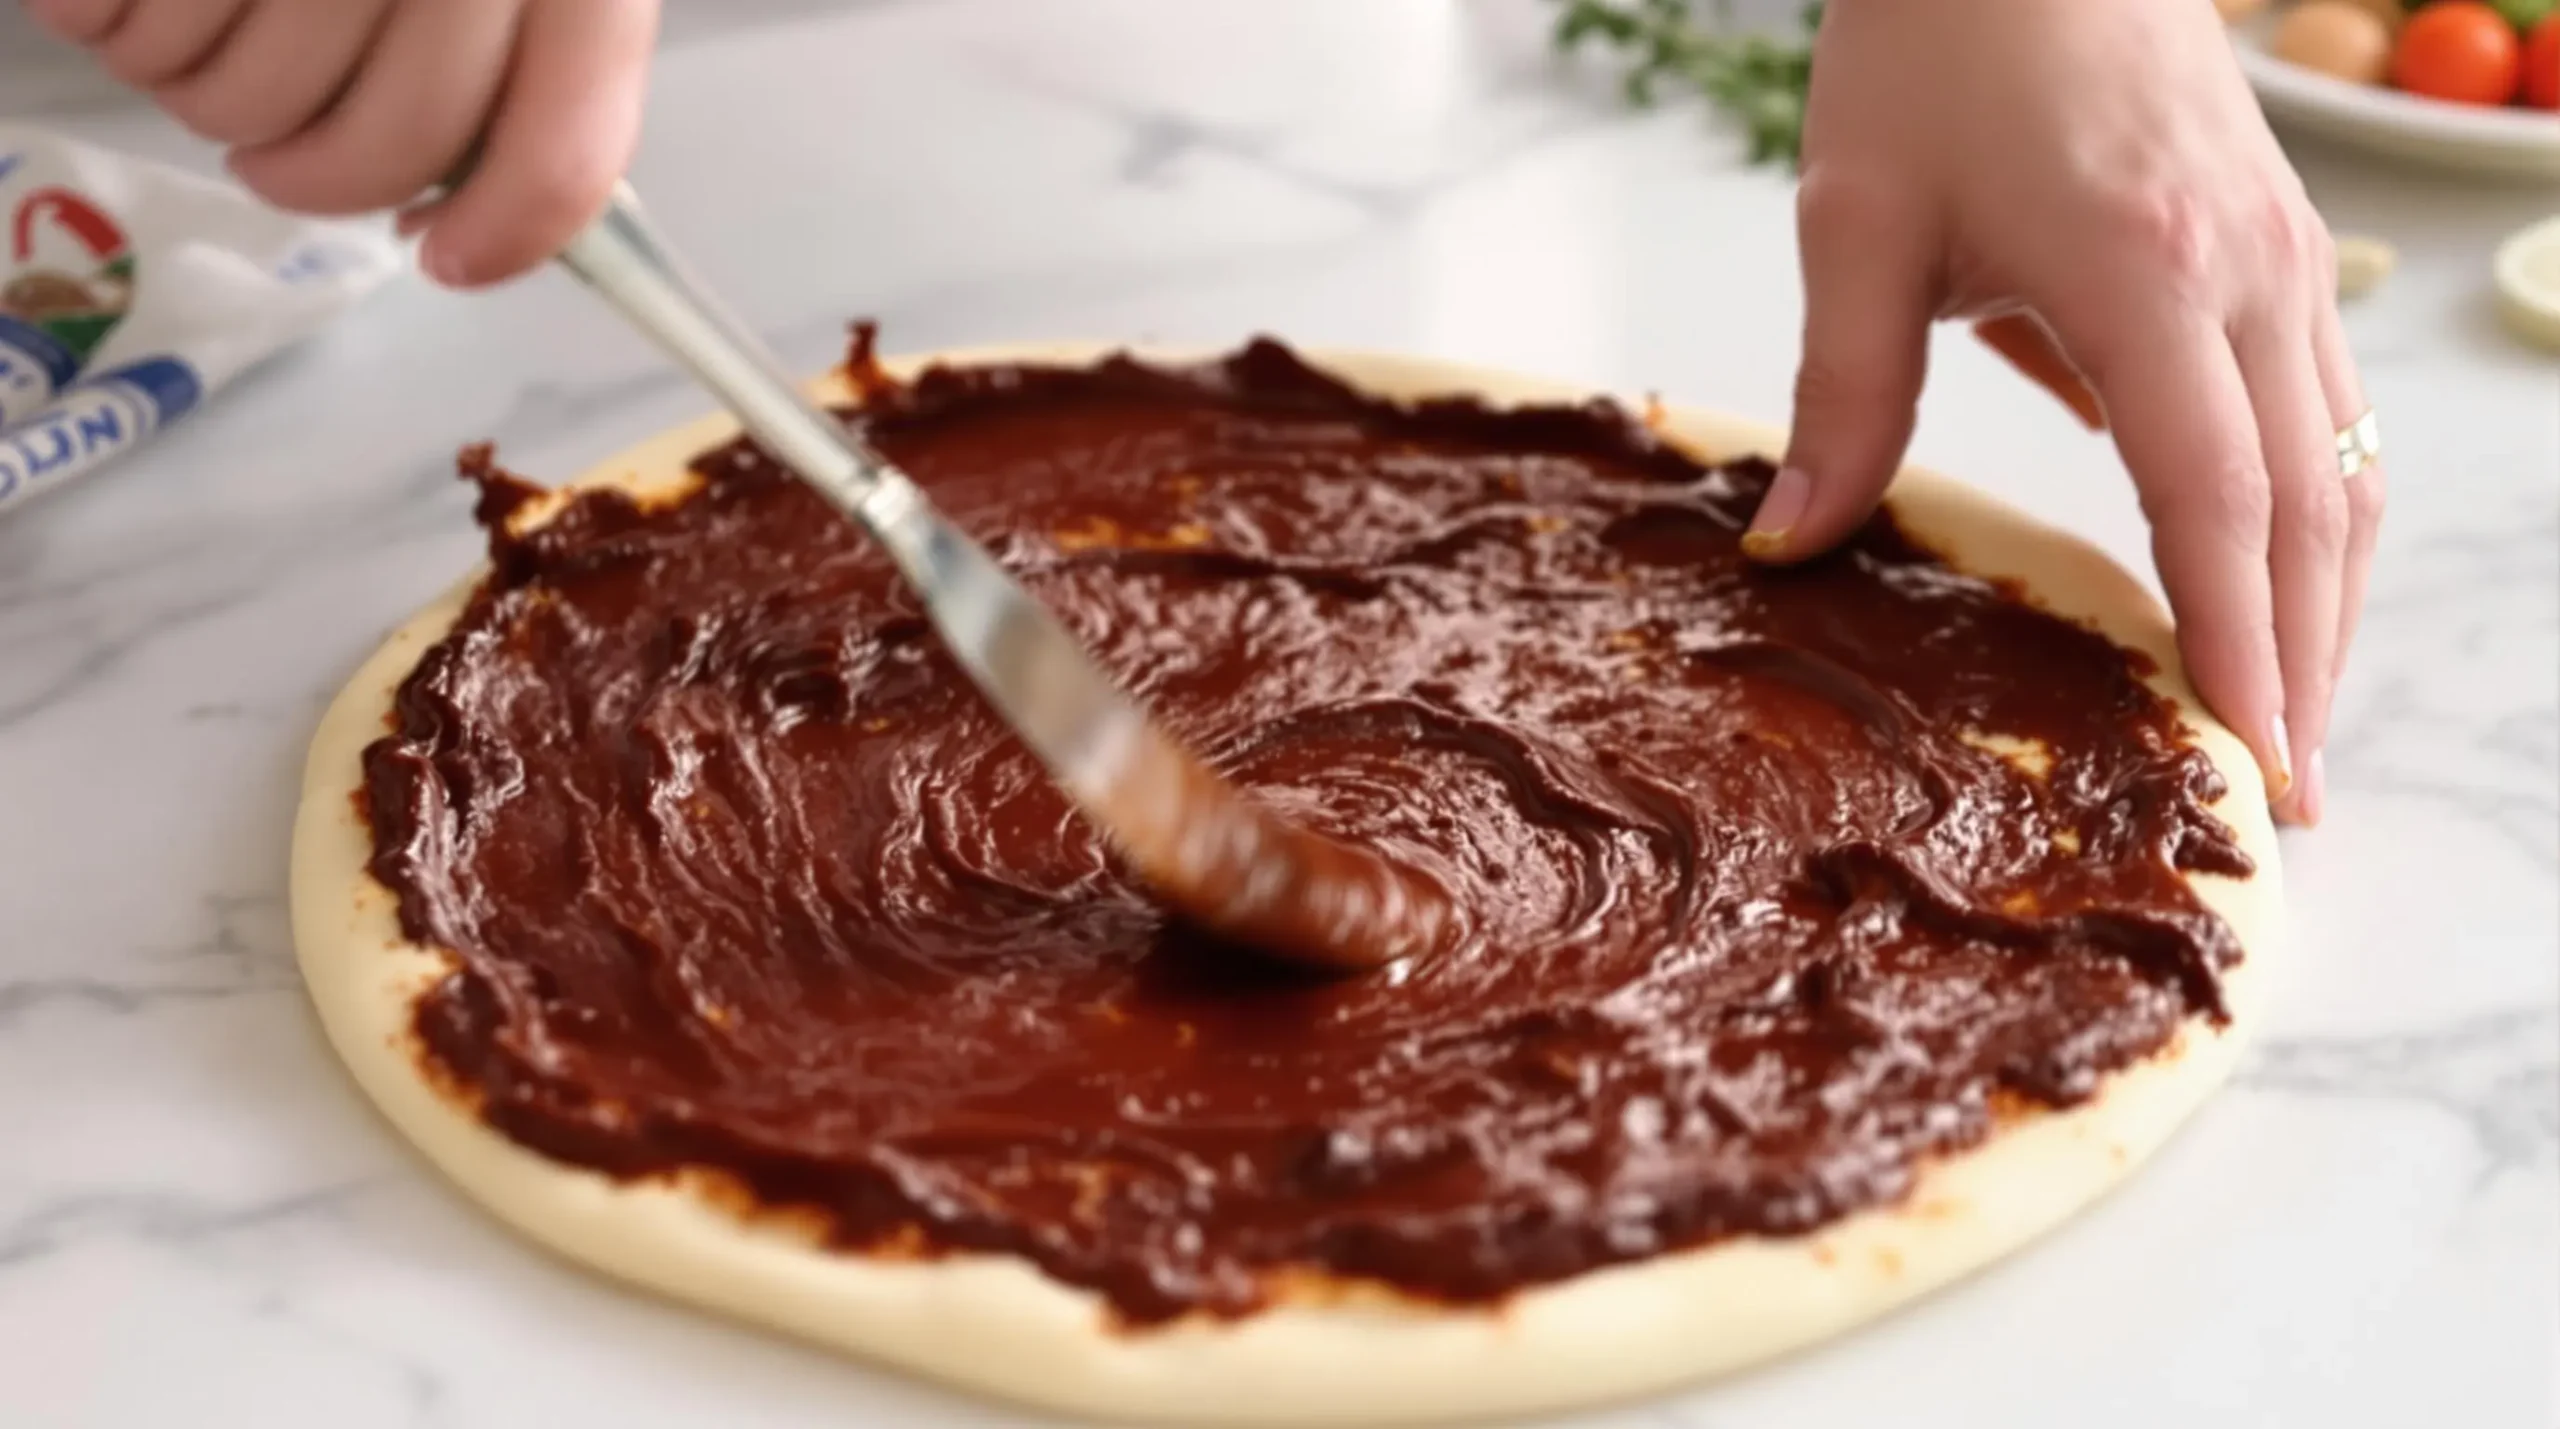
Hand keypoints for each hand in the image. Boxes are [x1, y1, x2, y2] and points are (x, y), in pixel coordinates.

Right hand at [24, 0, 660, 286]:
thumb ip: (516, 50)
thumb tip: (475, 219)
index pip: (560, 140)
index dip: (511, 232)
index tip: (446, 258)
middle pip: (392, 144)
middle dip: (315, 176)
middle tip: (271, 148)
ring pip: (251, 101)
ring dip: (196, 90)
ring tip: (189, 19)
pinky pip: (125, 28)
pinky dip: (99, 20)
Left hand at [1752, 0, 2380, 827]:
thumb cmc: (1942, 42)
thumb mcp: (1860, 220)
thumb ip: (1841, 396)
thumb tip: (1792, 547)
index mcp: (2146, 270)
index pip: (2217, 499)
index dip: (2239, 644)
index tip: (2253, 764)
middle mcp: (2251, 272)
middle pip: (2308, 509)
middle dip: (2305, 662)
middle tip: (2286, 798)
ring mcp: (2287, 255)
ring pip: (2338, 466)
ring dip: (2321, 600)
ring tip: (2287, 716)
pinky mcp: (2282, 244)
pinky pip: (2320, 409)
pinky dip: (2306, 515)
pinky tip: (2262, 586)